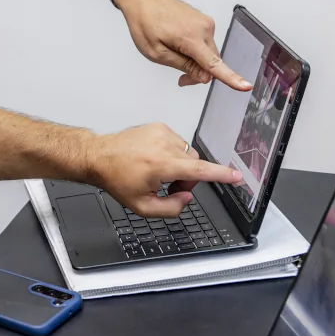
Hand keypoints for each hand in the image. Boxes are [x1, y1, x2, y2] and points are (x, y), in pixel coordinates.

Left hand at [88, 122, 242, 217]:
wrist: (98, 156)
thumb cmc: (116, 179)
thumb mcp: (142, 207)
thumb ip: (171, 209)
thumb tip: (186, 198)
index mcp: (161, 165)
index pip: (199, 170)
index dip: (220, 174)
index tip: (236, 176)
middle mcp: (163, 145)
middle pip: (195, 164)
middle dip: (189, 179)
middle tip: (170, 188)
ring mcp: (160, 132)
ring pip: (188, 153)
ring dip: (181, 166)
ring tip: (159, 173)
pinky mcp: (157, 126)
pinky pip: (178, 143)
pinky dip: (173, 154)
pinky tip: (155, 159)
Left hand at [113, 0, 251, 90]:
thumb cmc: (144, 21)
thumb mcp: (156, 52)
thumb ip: (183, 66)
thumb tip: (205, 77)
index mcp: (190, 37)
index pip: (214, 63)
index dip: (230, 78)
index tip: (245, 86)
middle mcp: (203, 28)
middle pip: (212, 62)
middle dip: (198, 73)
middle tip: (181, 78)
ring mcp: (206, 23)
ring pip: (209, 53)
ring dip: (197, 61)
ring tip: (174, 54)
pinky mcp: (205, 21)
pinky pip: (206, 43)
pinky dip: (196, 49)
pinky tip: (180, 44)